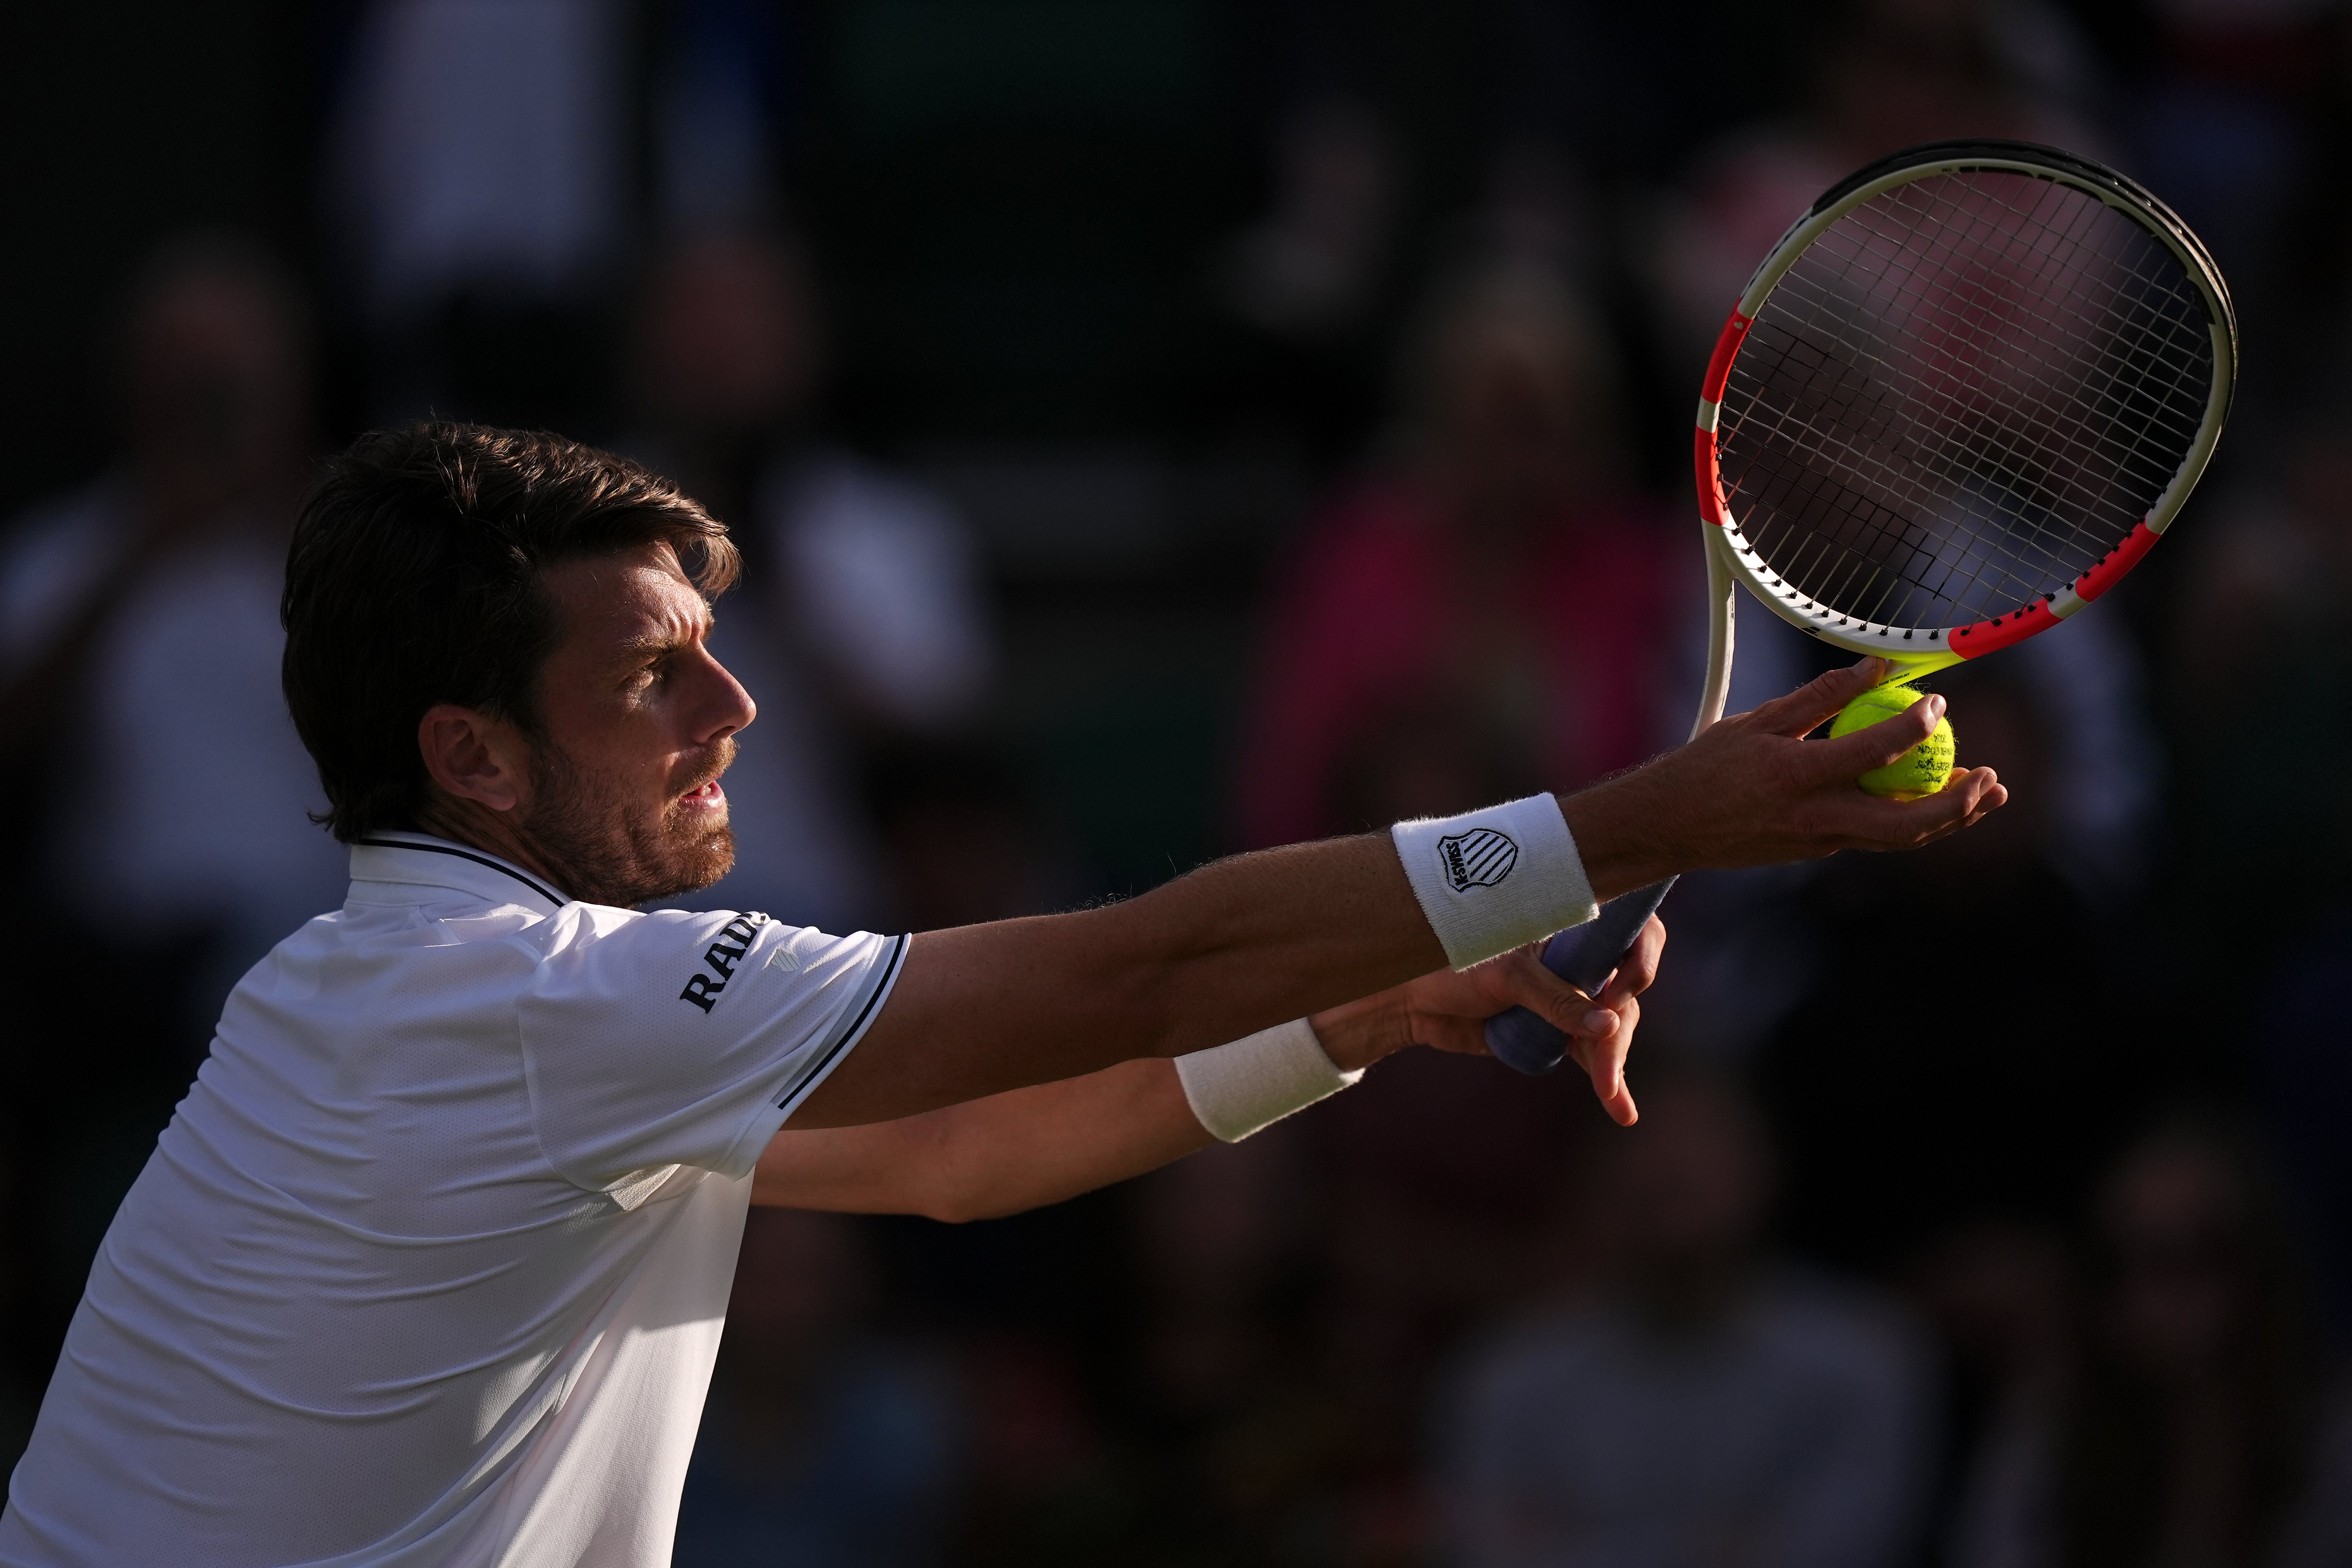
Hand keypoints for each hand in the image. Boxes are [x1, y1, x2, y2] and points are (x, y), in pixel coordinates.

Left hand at [1309, 914, 1664, 1125]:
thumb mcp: (1506, 977)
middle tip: (1605, 1063)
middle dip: (1619, 1029)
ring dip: (1613, 1061)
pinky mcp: (1558, 1030)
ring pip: (1612, 1027)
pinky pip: (1592, 1054)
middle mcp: (1578, 957)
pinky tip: (1622, 1110)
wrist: (1411, 1000)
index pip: (1632, 931)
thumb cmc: (1453, 966)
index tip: (1623, 990)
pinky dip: (1607, 1080)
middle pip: (1625, 990)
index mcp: (1571, 924)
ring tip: (1610, 1094)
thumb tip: (1609, 1025)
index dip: (1641, 959)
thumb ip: (1557, 998)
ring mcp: (1570, 996)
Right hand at [1559, 656, 2006, 898]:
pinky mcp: (1819, 852)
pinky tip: (1933, 797)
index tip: (1938, 704)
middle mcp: (1815, 819)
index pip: (1873, 751)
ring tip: (1988, 792)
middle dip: (1959, 803)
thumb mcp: (1757, 722)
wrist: (1669, 829)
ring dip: (1951, 818)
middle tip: (1992, 777)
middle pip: (1906, 824)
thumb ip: (1820, 696)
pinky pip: (1877, 836)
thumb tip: (1877, 668)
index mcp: (1796, 777)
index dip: (1914, 726)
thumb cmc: (1706, 768)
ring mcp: (1820, 843)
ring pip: (1901, 838)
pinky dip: (1912, 819)